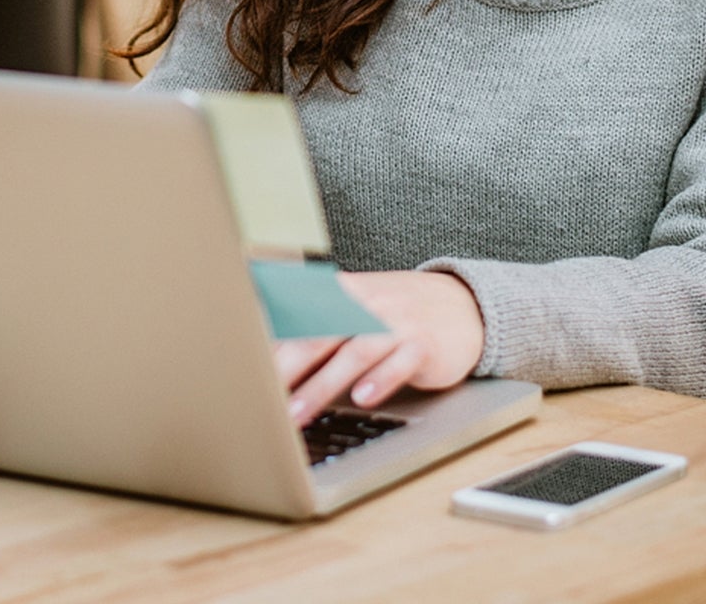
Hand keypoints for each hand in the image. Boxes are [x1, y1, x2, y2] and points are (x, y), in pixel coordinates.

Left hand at [276, 269, 484, 425]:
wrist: (463, 306)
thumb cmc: (396, 314)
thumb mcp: (357, 309)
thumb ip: (319, 327)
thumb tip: (267, 354)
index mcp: (345, 292)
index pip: (300, 315)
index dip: (271, 340)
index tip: (243, 367)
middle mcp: (368, 303)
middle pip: (320, 334)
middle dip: (286, 368)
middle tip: (258, 397)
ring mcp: (397, 322)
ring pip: (354, 353)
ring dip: (322, 385)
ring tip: (296, 414)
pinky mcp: (424, 344)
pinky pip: (400, 362)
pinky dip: (381, 379)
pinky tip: (363, 399)